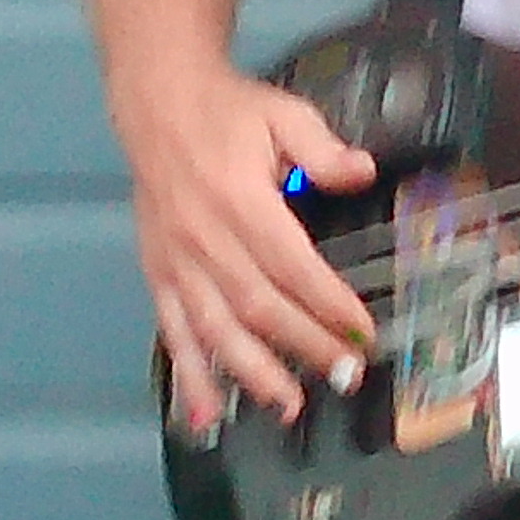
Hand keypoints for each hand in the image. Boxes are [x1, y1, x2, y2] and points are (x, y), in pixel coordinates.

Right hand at [123, 55, 383, 435]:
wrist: (158, 103)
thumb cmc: (227, 112)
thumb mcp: (283, 115)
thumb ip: (322, 150)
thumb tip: (362, 172)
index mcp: (240, 201)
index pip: (292, 265)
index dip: (328, 303)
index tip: (362, 331)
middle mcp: (205, 239)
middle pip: (259, 307)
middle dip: (305, 347)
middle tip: (346, 377)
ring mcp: (178, 262)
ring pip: (216, 329)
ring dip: (252, 373)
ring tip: (288, 405)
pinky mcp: (158, 274)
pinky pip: (173, 333)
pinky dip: (188, 376)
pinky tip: (204, 416)